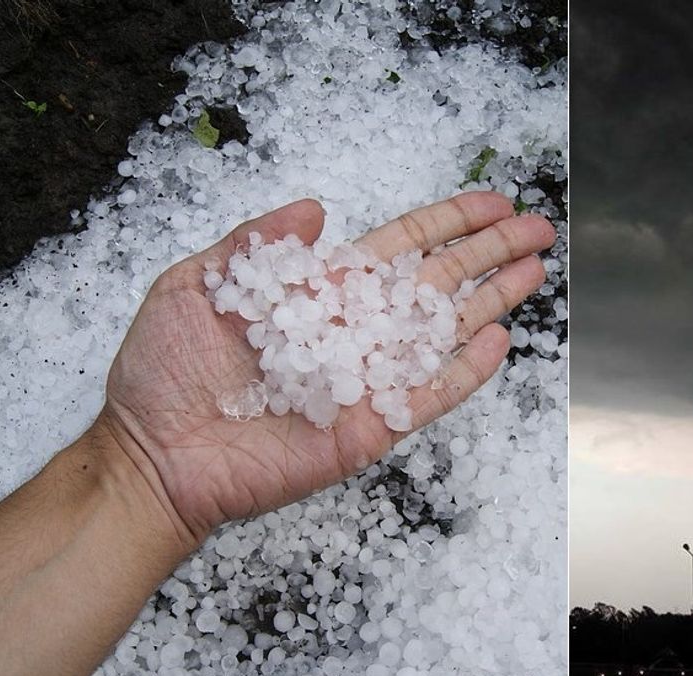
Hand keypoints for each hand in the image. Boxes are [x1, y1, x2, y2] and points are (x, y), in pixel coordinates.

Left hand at [96, 192, 554, 552]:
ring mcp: (367, 380)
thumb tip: (315, 205)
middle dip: (490, 253)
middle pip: (439, 283)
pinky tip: (499, 342)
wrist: (152, 455)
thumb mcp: (196, 285)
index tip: (493, 203)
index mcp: (321, 292)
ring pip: (444, 333)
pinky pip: (428, 395)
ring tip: (536, 272)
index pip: (402, 248)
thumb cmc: (163, 373)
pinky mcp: (371, 427)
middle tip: (539, 228)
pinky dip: (465, 372)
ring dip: (492, 301)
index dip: (449, 223)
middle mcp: (355, 331)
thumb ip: (256, 244)